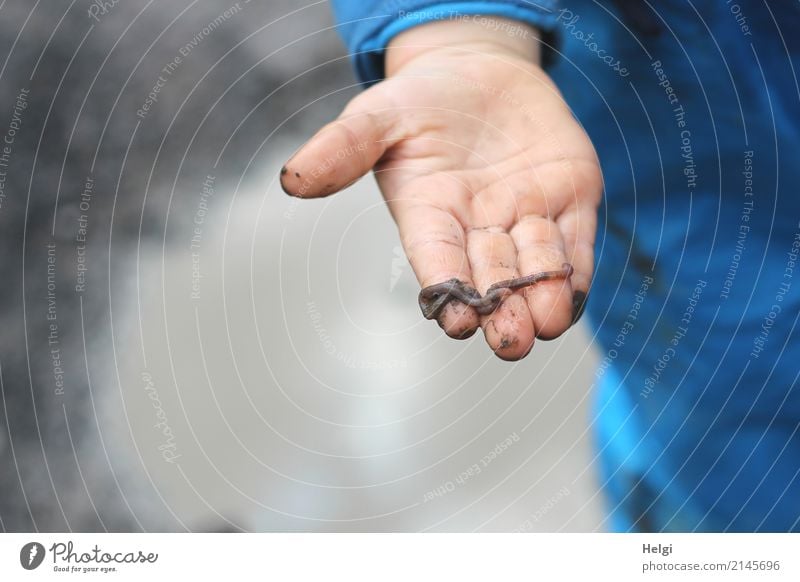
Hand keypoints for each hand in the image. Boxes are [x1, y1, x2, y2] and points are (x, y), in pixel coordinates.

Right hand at [280, 17, 601, 359]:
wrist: (481, 70)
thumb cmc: (421, 100)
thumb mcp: (377, 116)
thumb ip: (343, 148)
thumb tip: (292, 181)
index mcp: (431, 217)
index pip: (437, 261)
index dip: (445, 290)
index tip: (453, 320)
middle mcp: (479, 229)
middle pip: (490, 279)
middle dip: (500, 312)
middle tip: (508, 340)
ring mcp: (526, 216)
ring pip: (537, 268)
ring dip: (541, 298)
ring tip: (545, 322)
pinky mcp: (569, 199)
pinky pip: (575, 242)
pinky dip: (575, 270)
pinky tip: (572, 293)